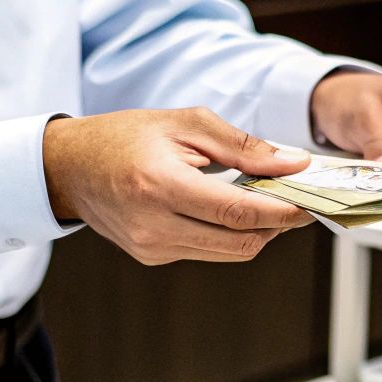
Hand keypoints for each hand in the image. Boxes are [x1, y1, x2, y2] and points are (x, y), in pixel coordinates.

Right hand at [42, 107, 313, 264]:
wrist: (69, 167)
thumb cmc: (126, 136)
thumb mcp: (186, 124)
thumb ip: (243, 146)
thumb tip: (293, 164)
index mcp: (160, 186)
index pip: (238, 212)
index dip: (282, 212)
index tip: (311, 203)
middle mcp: (154, 226)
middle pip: (240, 242)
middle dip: (278, 226)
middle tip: (299, 203)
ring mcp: (152, 248)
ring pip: (228, 253)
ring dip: (258, 231)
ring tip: (270, 202)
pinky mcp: (153, 257)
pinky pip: (207, 251)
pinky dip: (229, 234)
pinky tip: (233, 210)